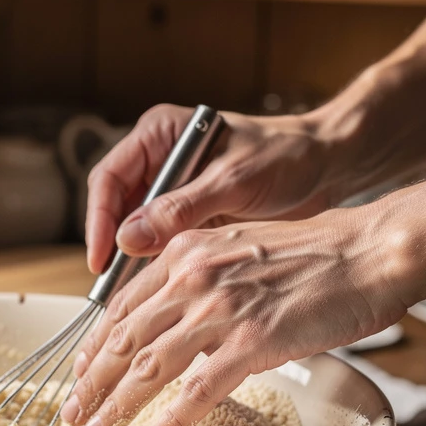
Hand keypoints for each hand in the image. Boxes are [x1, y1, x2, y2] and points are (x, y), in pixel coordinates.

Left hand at [61, 207, 407, 425]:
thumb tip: (164, 317)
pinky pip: (199, 390)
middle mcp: (191, 279)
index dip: (93, 349)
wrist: (368, 251)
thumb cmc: (308, 254)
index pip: (119, 308)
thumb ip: (192, 277)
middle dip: (92, 385)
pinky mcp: (253, 341)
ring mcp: (220, 310)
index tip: (79, 376)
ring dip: (118, 408)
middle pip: (124, 341)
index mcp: (182, 254)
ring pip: (149, 367)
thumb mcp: (232, 247)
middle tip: (72, 416)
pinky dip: (173, 420)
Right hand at [85, 103, 348, 273]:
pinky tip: (158, 286)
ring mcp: (170, 188)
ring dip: (131, 258)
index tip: (103, 256)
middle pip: (115, 206)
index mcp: (160, 134)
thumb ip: (180, 208)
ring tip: (133, 291)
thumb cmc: (287, 156)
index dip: (99, 219)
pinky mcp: (186, 213)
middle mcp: (158, 160)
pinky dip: (155, 263)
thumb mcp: (232, 181)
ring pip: (133, 228)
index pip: (109, 178)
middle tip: (113, 284)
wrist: (326, 166)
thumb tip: (128, 238)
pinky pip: (158, 241)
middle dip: (113, 244)